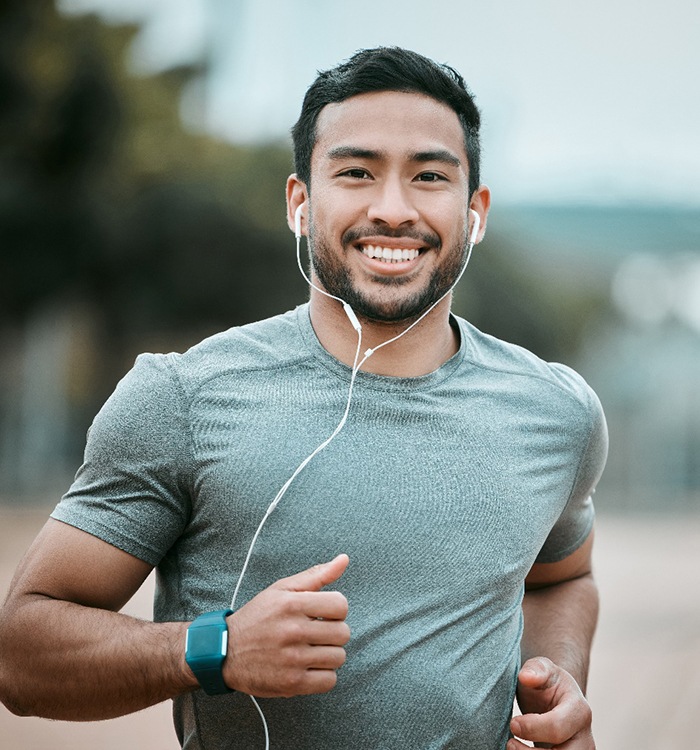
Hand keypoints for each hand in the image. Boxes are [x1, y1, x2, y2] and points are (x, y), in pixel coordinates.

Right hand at [224, 554, 349, 697]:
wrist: (225, 651)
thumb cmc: (258, 617)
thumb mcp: (282, 589)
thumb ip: (316, 575)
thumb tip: (344, 559)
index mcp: (292, 604)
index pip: (340, 605)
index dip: (336, 609)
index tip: (323, 614)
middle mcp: (293, 631)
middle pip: (343, 633)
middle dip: (334, 632)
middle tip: (317, 633)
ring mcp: (293, 659)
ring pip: (339, 657)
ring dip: (329, 654)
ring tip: (311, 650)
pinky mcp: (292, 683)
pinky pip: (329, 681)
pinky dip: (323, 675)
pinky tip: (309, 667)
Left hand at [508, 657, 594, 748]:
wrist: (556, 699)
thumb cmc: (547, 683)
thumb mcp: (542, 668)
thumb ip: (536, 669)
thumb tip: (527, 677)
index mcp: (579, 710)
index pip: (557, 728)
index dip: (532, 728)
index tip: (513, 723)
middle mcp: (585, 738)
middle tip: (510, 743)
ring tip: (512, 747)